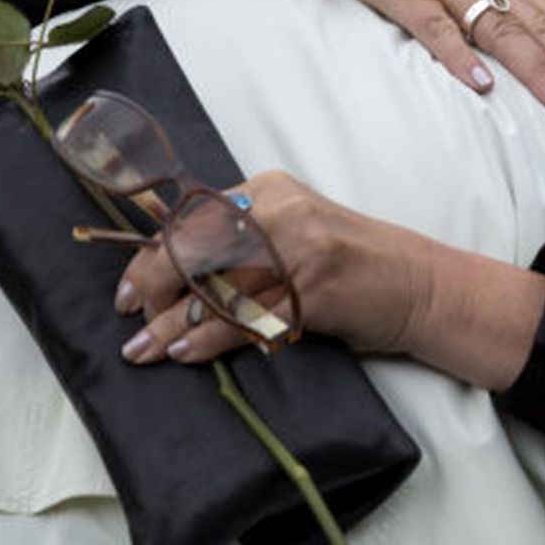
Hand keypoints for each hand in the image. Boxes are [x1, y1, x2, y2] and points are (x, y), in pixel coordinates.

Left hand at [115, 171, 429, 365]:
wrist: (419, 285)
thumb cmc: (350, 267)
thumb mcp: (292, 234)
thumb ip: (241, 243)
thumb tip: (170, 276)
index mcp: (267, 191)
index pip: (191, 219)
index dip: (151, 256)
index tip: (126, 290)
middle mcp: (280, 210)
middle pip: (196, 247)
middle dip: (154, 288)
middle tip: (132, 321)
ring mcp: (300, 247)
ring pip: (216, 286)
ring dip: (173, 323)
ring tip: (144, 349)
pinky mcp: (316, 288)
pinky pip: (247, 316)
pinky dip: (211, 339)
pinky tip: (187, 353)